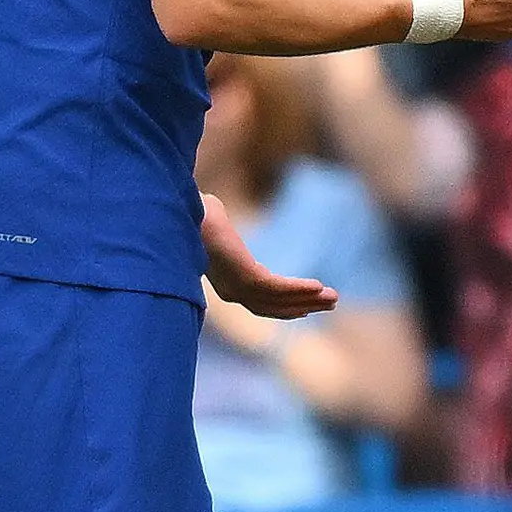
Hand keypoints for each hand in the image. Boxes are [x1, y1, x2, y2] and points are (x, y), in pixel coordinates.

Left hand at [200, 194, 338, 319]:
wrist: (178, 211)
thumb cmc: (190, 213)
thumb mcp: (209, 221)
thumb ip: (218, 220)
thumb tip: (211, 205)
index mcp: (226, 281)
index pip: (261, 302)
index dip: (287, 305)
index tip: (308, 306)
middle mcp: (232, 290)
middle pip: (274, 306)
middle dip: (305, 305)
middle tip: (331, 303)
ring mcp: (237, 285)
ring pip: (279, 300)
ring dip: (308, 299)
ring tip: (333, 298)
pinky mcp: (244, 276)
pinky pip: (277, 287)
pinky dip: (299, 288)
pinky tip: (318, 286)